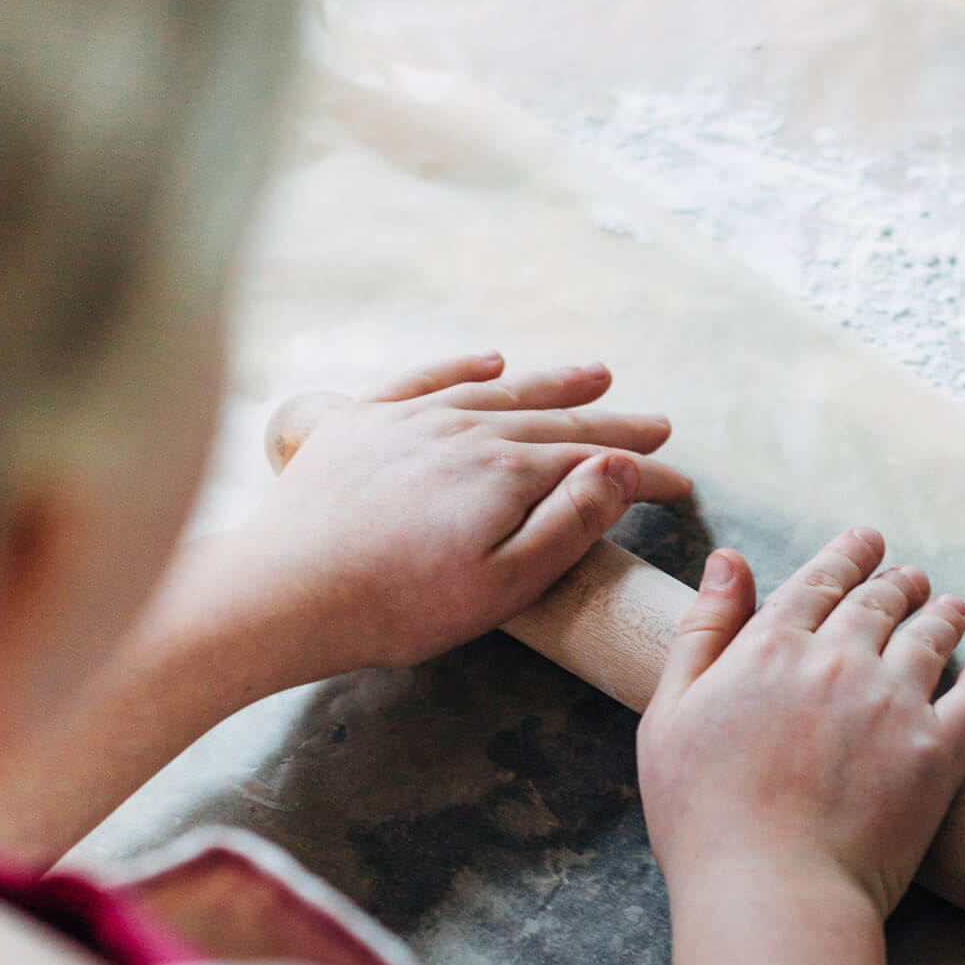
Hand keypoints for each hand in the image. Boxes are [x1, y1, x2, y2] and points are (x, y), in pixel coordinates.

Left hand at [224, 353, 692, 685]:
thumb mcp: (503, 585)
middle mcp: (464, 430)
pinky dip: (464, 364)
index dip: (644, 477)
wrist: (285, 591)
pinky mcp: (363, 422)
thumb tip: (618, 467)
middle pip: (556, 421)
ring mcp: (411, 419)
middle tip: (658, 425)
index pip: (594, 466)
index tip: (678, 485)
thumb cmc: (397, 605)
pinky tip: (489, 359)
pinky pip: (425, 377)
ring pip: (499, 390)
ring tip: (596, 376)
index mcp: (505, 473)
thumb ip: (568, 523)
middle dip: (612, 425)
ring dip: (552, 383)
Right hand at [637, 527, 964, 916]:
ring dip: (943, 614)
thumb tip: (728, 560)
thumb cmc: (703, 817)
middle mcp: (840, 660)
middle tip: (910, 576)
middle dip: (897, 581)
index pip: (818, 582)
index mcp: (772, 646)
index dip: (846, 556)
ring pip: (931, 637)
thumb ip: (702, 631)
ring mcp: (896, 702)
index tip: (867, 541)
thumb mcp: (669, 715)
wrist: (773, 892)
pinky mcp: (939, 751)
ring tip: (952, 607)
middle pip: (879, 602)